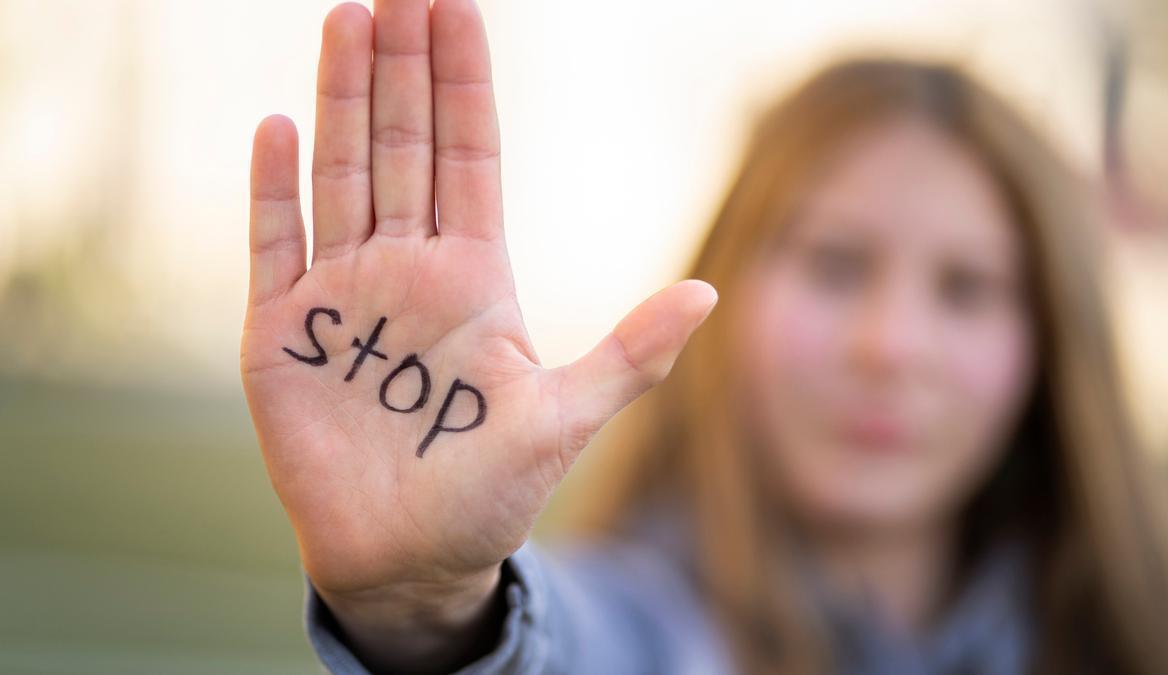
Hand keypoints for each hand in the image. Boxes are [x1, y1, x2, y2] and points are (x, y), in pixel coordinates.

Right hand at [240, 0, 716, 641]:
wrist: (408, 555)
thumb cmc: (488, 491)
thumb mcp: (565, 418)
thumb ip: (629, 354)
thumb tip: (710, 292)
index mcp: (473, 276)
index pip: (468, 155)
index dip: (462, 82)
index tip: (455, 6)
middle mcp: (406, 270)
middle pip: (402, 146)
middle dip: (400, 65)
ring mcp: (342, 295)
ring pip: (341, 175)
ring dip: (342, 100)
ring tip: (346, 21)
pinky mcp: (283, 334)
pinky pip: (276, 246)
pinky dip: (273, 191)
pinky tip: (279, 125)